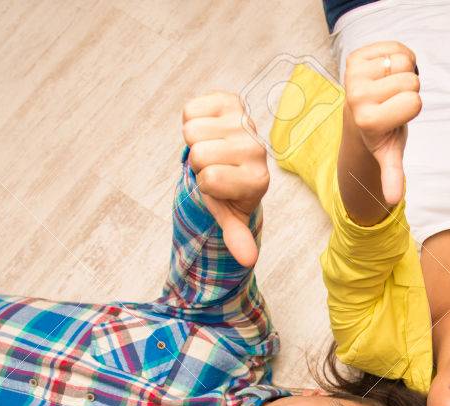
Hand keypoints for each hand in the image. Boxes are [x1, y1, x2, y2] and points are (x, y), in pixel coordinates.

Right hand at [181, 91, 270, 267]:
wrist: (232, 159)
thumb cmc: (228, 191)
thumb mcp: (230, 216)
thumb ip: (236, 236)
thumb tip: (248, 260)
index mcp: (258, 179)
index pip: (209, 179)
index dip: (205, 184)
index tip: (218, 185)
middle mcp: (257, 149)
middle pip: (198, 154)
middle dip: (198, 162)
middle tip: (214, 165)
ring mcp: (246, 122)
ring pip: (192, 131)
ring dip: (195, 141)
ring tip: (212, 148)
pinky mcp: (231, 101)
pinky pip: (191, 110)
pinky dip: (192, 120)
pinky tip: (209, 129)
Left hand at [342, 41, 420, 205]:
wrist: (358, 114)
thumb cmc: (381, 134)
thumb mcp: (389, 154)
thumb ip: (392, 174)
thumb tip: (392, 199)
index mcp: (368, 120)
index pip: (415, 102)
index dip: (414, 108)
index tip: (398, 116)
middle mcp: (356, 96)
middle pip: (411, 80)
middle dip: (409, 90)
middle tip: (393, 102)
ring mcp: (354, 74)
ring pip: (405, 61)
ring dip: (404, 73)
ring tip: (389, 88)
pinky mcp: (354, 57)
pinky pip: (396, 47)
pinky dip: (398, 57)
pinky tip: (386, 74)